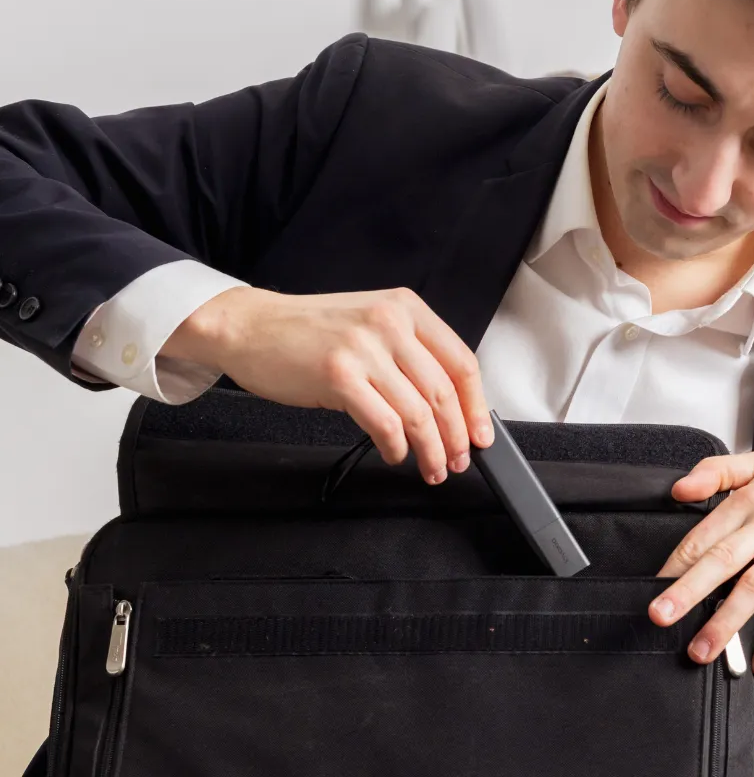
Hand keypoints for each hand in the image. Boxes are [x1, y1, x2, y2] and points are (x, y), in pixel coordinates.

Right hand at [162, 285, 493, 482]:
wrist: (249, 327)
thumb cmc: (307, 332)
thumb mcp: (368, 324)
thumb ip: (408, 352)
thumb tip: (447, 404)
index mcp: (405, 308)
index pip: (461, 362)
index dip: (476, 406)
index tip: (481, 435)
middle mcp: (390, 323)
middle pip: (444, 393)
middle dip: (457, 437)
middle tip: (458, 461)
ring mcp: (364, 348)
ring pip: (419, 413)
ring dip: (431, 450)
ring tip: (432, 468)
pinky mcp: (339, 376)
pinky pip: (386, 423)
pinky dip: (397, 447)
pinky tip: (395, 454)